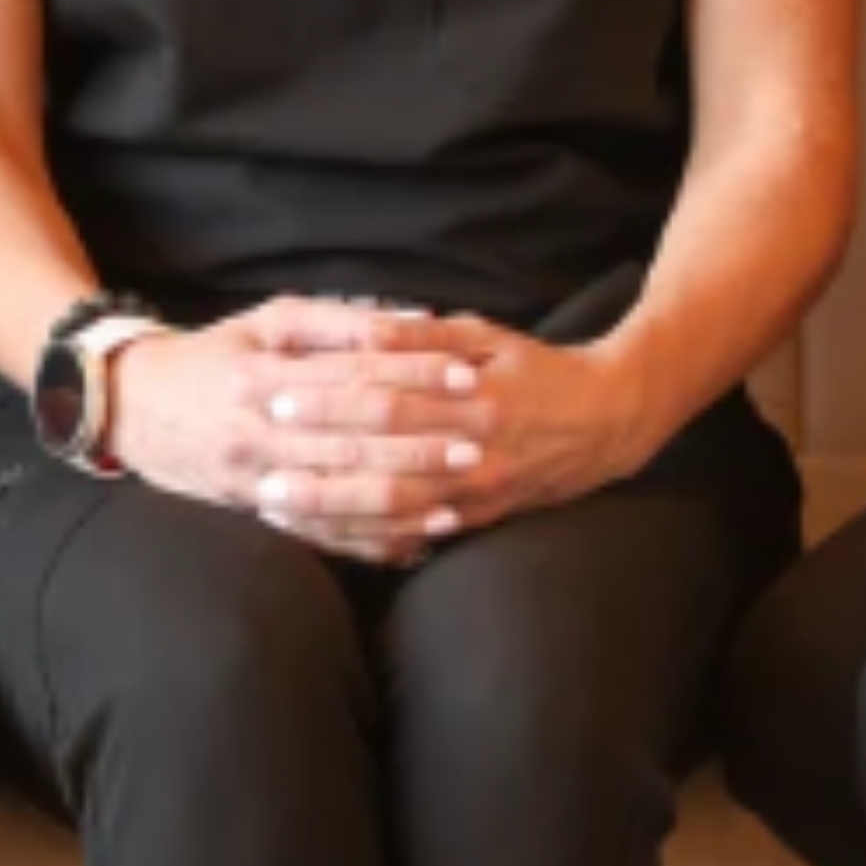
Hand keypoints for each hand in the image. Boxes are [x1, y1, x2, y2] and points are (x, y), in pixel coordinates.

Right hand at [107, 300, 494, 566]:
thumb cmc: (216, 354)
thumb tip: (415, 322)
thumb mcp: (268, 321)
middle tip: (474, 447)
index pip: (352, 377)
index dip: (413, 376)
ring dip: (401, 504)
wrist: (136, 408)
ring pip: (339, 499)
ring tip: (456, 502)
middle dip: (418, 447)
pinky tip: (414, 545)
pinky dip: (368, 543)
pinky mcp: (255, 516)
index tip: (465, 376)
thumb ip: (340, 321)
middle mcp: (258, 433)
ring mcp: (254, 482)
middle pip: (350, 444)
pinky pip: (320, 537)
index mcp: (264, 376)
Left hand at [239, 315, 651, 552]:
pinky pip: (417, 536)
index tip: (279, 399)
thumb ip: (424, 335)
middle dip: (318, 466)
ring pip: (395, 511)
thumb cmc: (535, 368)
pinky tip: (325, 536)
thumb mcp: (486, 335)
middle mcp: (475, 450)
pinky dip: (369, 538)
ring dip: (333, 511)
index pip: (388, 401)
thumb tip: (366, 327)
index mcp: (471, 396)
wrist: (606, 420)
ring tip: (276, 506)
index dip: (331, 403)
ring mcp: (479, 493)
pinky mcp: (481, 519)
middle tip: (259, 464)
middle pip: (384, 462)